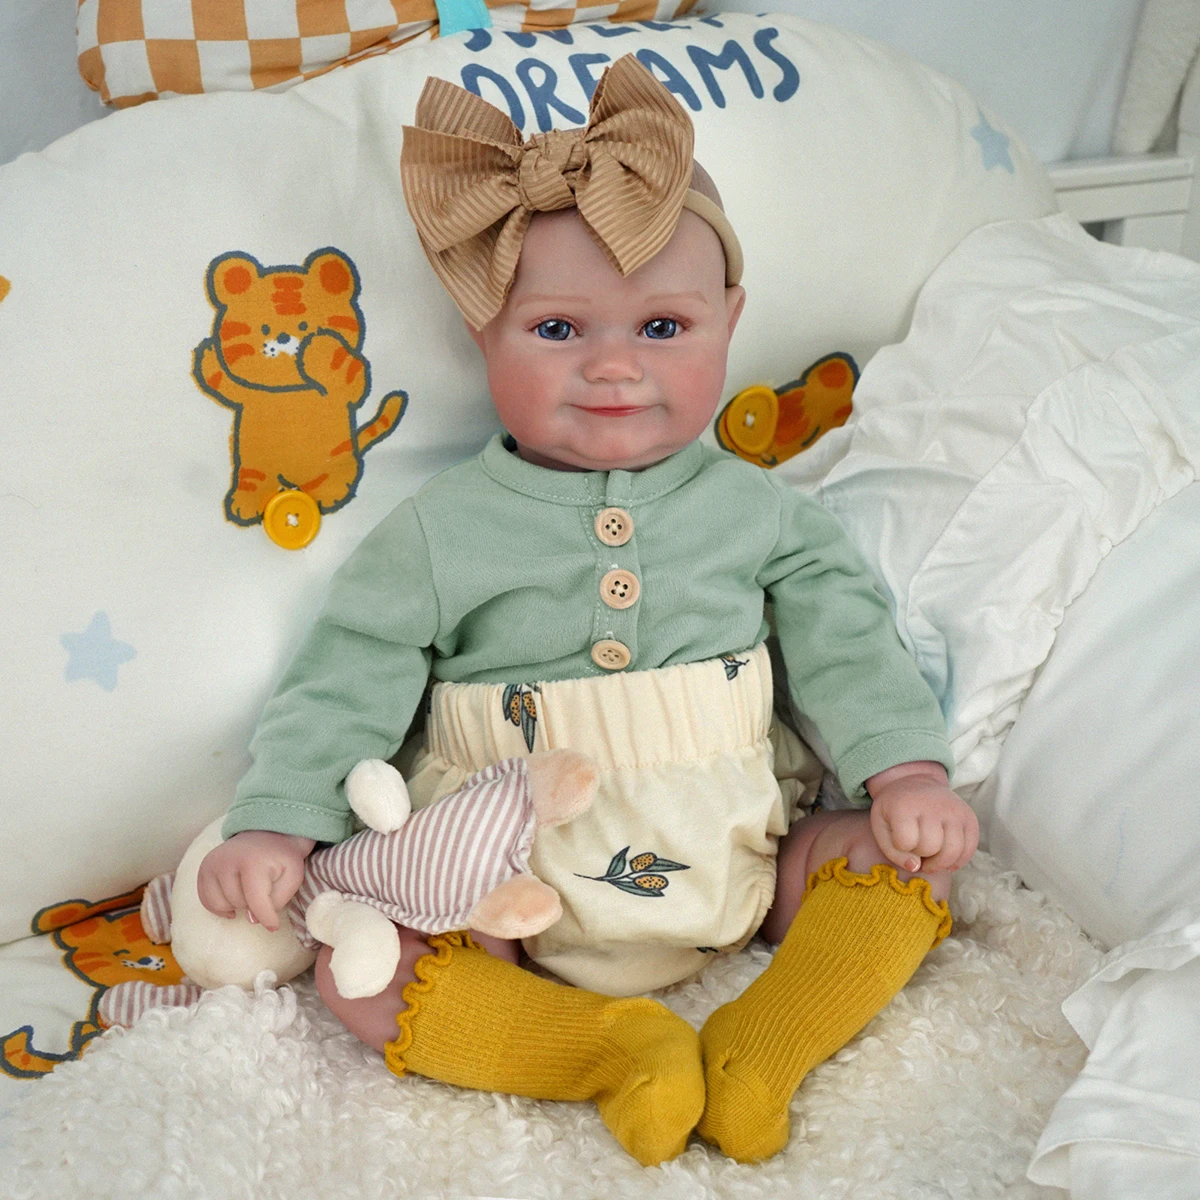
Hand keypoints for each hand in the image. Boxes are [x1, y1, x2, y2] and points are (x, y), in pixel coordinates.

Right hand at [196, 829, 315, 931]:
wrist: (266, 834)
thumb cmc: (281, 859)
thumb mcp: (293, 876)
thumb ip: (278, 899)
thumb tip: (252, 918)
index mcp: (253, 861)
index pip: (256, 900)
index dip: (266, 918)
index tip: (273, 926)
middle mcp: (227, 860)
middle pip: (239, 904)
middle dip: (253, 904)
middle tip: (263, 889)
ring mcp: (212, 864)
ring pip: (221, 905)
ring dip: (237, 905)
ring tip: (248, 891)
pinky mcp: (204, 869)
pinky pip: (206, 901)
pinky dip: (220, 906)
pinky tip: (234, 899)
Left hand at [865, 761, 978, 874]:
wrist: (914, 783)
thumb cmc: (895, 811)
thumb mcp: (881, 826)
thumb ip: (892, 851)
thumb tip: (916, 867)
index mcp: (904, 805)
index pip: (905, 842)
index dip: (901, 848)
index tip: (900, 841)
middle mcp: (932, 805)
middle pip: (930, 847)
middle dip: (921, 855)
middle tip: (917, 850)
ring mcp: (954, 810)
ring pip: (953, 851)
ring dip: (941, 863)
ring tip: (931, 860)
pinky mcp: (969, 817)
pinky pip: (970, 848)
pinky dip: (959, 860)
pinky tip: (947, 860)